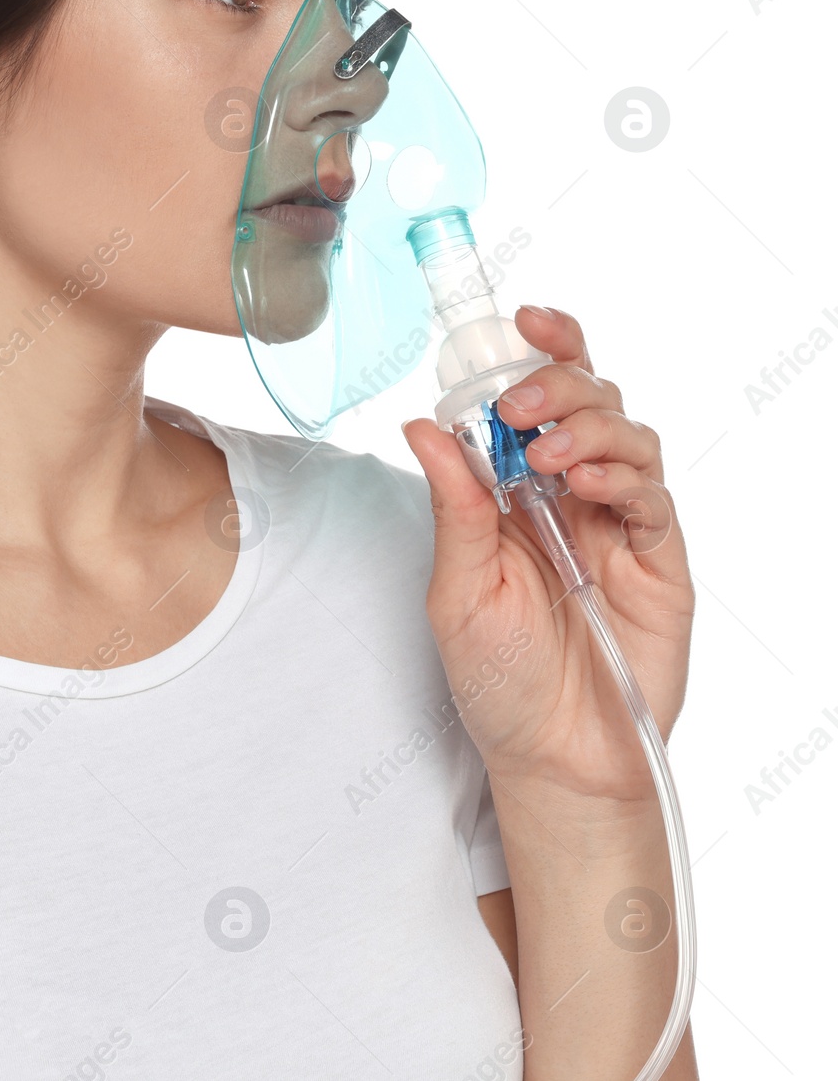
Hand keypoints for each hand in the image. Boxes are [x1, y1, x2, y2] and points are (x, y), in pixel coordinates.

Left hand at [401, 305, 694, 805]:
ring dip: (589, 427)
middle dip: (557, 382)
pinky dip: (626, 477)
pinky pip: (654, 497)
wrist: (553, 757)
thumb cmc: (497, 677)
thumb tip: (422, 427)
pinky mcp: (658, 559)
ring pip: (627, 434)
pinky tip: (591, 488)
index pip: (533, 397)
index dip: (536, 350)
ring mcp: (618, 522)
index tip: (520, 322)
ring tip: (551, 459)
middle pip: (586, 398)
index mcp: (513, 489)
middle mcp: (569, 493)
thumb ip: (453, 508)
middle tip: (521, 406)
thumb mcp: (457, 588)